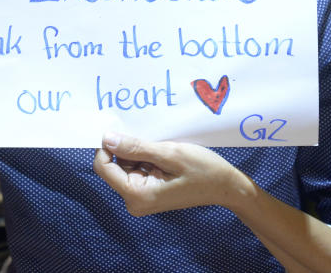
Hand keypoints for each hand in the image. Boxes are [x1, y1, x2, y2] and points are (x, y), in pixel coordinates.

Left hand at [93, 133, 246, 215]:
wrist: (226, 187)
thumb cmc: (203, 170)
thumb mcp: (170, 153)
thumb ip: (136, 147)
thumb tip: (107, 139)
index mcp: (137, 195)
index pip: (104, 167)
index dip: (107, 146)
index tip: (121, 128)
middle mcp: (135, 201)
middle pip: (113, 166)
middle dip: (127, 148)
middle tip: (151, 138)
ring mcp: (142, 197)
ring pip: (125, 165)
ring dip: (138, 152)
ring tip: (161, 147)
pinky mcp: (148, 192)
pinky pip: (137, 169)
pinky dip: (145, 157)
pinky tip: (162, 152)